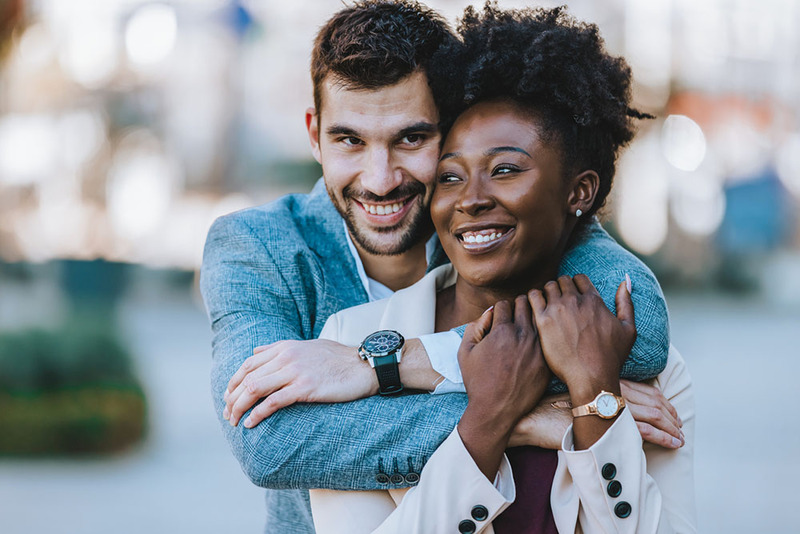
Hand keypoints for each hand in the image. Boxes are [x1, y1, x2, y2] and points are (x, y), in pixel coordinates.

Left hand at [223, 339, 376, 427]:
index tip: (228, 397)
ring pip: (255, 389)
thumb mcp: (307, 345)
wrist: (364, 365)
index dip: (234, 382)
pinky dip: (258, 414)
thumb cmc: (339, 358)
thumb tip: (256, 351)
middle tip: (227, 415)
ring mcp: (295, 371)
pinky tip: (251, 423)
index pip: (248, 364)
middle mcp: (286, 356)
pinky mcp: (305, 387)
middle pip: (247, 378)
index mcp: (285, 347)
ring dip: (239, 407)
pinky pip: (273, 401)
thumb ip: (280, 348)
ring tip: (234, 421)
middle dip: (232, 398)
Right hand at [457, 296, 551, 478]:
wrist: (496, 410)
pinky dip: (542, 338)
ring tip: (526, 327)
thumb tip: (490, 312)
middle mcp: (522, 336)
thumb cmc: (477, 381)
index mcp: (501, 331)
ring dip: (533, 319)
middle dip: (518, 307)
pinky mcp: (547, 362)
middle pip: (525, 305)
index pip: (504, 304)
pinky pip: (548, 340)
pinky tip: (534, 345)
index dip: (499, 309)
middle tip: (515, 316)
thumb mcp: (465, 352)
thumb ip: (476, 326)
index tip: (499, 317)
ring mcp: (538, 349)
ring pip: (540, 319)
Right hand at [509, 384, 683, 449]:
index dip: (661, 399)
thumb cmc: (546, 409)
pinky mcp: (607, 424)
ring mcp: (609, 406)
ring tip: (680, 438)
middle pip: (651, 399)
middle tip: (680, 426)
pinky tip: (672, 444)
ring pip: (652, 414)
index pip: (643, 388)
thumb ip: (593, 398)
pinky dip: (662, 437)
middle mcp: (610, 389)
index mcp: (603, 380)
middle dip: (670, 414)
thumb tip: (612, 409)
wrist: (531, 417)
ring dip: (670, 428)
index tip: (671, 411)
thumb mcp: (574, 398)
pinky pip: (643, 431)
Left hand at [528, 274, 635, 398]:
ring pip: (548, 286)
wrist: (591, 377)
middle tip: (560, 302)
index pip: (579, 278)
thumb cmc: (611, 357)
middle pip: (563, 280)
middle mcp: (575, 301)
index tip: (573, 296)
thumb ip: (626, 302)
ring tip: (548, 306)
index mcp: (594, 300)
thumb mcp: (628, 329)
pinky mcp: (543, 321)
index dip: (576, 285)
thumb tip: (626, 280)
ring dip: (548, 293)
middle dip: (561, 288)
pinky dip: (533, 299)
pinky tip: (535, 310)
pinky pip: (532, 297)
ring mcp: (558, 309)